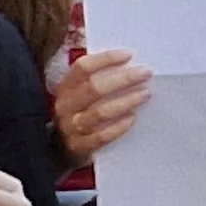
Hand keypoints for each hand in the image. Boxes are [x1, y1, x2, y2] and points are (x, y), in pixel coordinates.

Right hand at [53, 50, 149, 164]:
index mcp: (64, 88)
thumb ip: (94, 79)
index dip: (105, 59)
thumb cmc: (79, 115)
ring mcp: (71, 127)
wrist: (59, 150)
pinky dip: (118, 127)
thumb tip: (127, 62)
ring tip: (145, 94)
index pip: (82, 68)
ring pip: (99, 113)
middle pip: (93, 88)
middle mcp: (65, 106)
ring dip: (125, 102)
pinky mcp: (79, 147)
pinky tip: (133, 118)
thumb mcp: (78, 95)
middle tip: (146, 73)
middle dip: (123, 79)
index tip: (129, 55)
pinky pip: (101, 137)